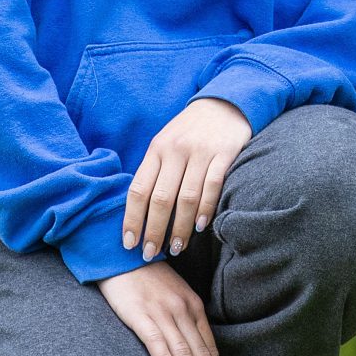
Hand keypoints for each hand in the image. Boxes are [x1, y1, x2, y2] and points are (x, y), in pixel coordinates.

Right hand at [99, 262, 218, 355]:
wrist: (121, 257)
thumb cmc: (144, 282)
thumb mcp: (170, 300)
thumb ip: (180, 324)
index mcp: (194, 309)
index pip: (210, 351)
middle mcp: (185, 311)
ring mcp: (165, 313)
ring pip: (185, 354)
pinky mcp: (142, 315)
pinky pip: (158, 343)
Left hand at [123, 97, 250, 260]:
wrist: (226, 102)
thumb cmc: (191, 130)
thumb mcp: (166, 142)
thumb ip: (155, 170)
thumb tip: (140, 211)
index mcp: (157, 149)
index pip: (138, 190)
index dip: (132, 219)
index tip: (129, 243)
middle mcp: (176, 150)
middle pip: (160, 199)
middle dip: (154, 230)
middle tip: (151, 253)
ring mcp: (201, 151)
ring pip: (186, 197)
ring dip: (180, 227)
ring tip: (177, 248)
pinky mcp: (225, 152)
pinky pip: (213, 186)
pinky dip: (205, 209)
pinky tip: (201, 226)